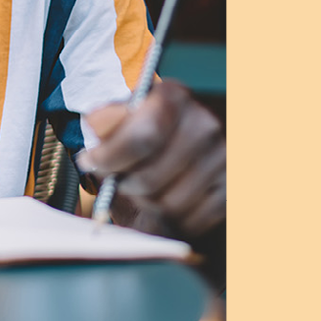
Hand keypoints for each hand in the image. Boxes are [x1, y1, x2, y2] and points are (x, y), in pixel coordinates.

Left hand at [75, 79, 224, 240]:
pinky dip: (168, 220)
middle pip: (149, 179)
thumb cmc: (153, 124)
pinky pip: (189, 222)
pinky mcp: (231, 190)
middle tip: (118, 180)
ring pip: (167, 207)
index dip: (109, 158)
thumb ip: (107, 118)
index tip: (90, 162)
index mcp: (175, 98)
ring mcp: (223, 160)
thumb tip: (93, 124)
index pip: (141, 138)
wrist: (197, 132)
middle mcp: (206, 126)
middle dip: (123, 185)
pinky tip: (161, 200)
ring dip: (144, 205)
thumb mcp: (129, 110)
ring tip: (140, 190)